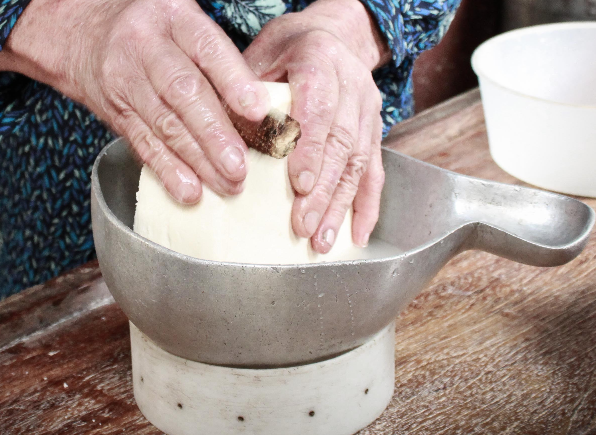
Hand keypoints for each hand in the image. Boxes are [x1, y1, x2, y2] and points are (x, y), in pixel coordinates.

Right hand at [0, 0, 268, 204]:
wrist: (80, 31)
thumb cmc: (151, 29)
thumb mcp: (183, 21)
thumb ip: (218, 57)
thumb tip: (262, 111)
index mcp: (174, 17)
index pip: (207, 48)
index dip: (234, 80)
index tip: (258, 110)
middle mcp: (146, 46)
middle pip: (183, 93)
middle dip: (214, 134)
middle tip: (241, 166)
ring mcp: (126, 80)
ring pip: (164, 123)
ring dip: (197, 159)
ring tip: (227, 184)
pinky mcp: (114, 111)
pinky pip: (142, 143)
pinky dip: (167, 170)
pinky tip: (189, 190)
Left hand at [243, 0, 389, 250]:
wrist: (334, 33)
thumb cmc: (287, 49)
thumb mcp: (259, 54)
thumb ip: (242, 92)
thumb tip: (220, 137)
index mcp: (319, 58)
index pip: (319, 106)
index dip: (311, 147)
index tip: (298, 182)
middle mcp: (352, 84)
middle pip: (340, 143)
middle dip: (322, 190)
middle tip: (302, 226)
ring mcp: (367, 110)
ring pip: (358, 162)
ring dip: (340, 206)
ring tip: (321, 241)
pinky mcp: (374, 132)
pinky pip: (374, 172)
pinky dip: (366, 207)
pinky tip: (355, 236)